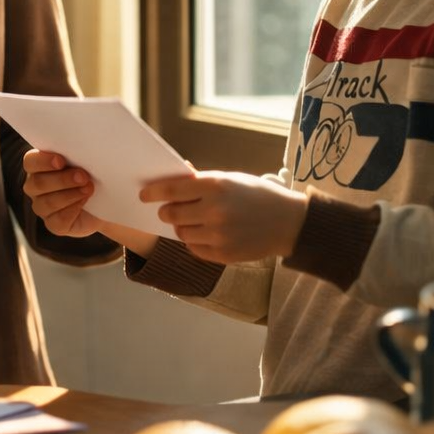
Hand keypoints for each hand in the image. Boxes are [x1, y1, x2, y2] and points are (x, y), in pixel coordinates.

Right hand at [23, 148, 100, 236]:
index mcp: (38, 166)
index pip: (30, 161)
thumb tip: (82, 148)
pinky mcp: (54, 224)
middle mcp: (35, 187)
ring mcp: (42, 207)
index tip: (61, 161)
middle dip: (62, 179)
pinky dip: (72, 210)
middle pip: (38, 183)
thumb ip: (76, 155)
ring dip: (70, 195)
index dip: (43, 161)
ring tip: (88, 188)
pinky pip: (57, 220)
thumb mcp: (84, 161)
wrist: (106, 199)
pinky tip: (84, 203)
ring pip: (47, 203)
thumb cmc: (92, 173)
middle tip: (83, 176)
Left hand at [139, 171, 308, 263]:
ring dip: (181, 226)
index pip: (172, 190)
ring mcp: (219, 235)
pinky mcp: (223, 255)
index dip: (154, 192)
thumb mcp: (230, 179)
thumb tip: (172, 181)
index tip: (144, 194)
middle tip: (168, 209)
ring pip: (182, 232)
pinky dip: (194, 241)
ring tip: (192, 220)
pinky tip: (204, 233)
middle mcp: (215, 211)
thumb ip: (201, 182)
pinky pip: (194, 249)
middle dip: (167, 211)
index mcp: (216, 186)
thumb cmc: (256, 195)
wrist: (288, 222)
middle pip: (172, 213)